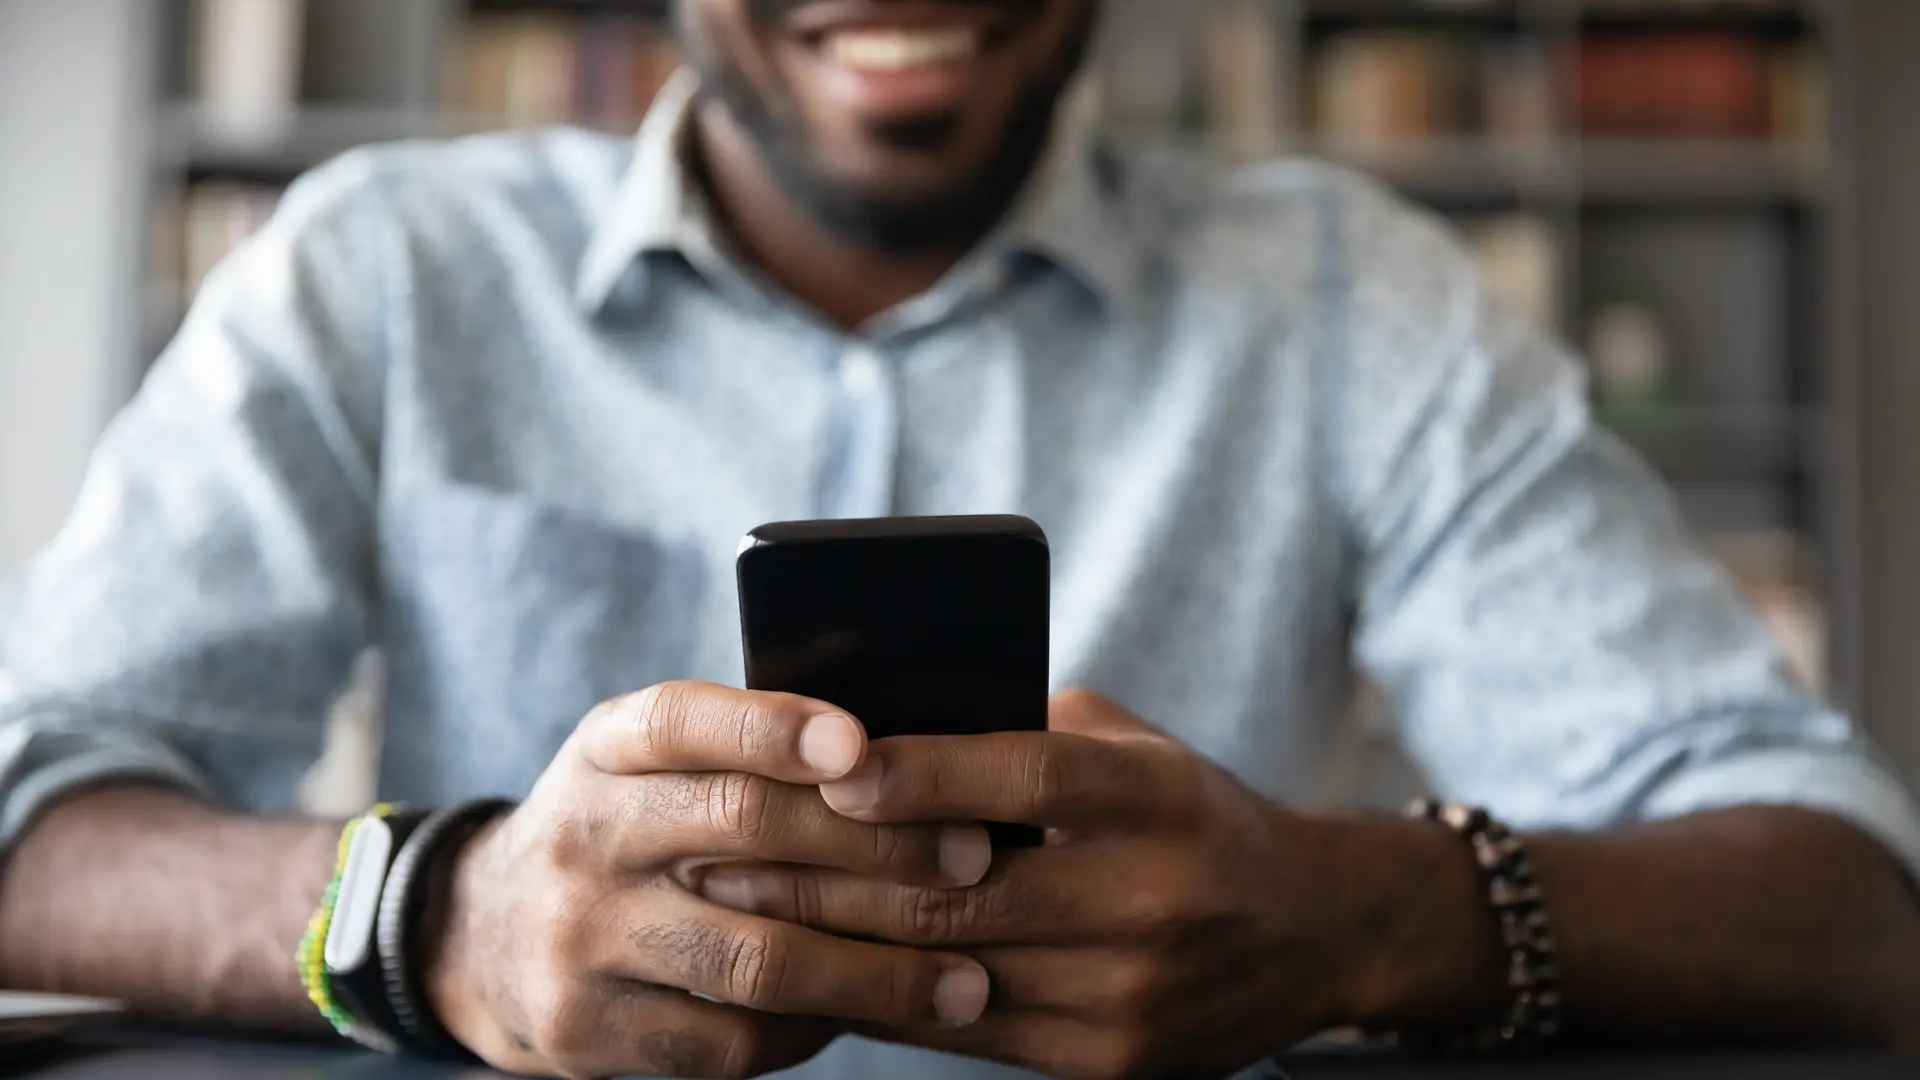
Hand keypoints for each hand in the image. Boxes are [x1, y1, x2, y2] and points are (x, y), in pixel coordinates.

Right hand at [422, 681, 996, 1079]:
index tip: (862, 745)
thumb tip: (910, 750)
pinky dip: (818, 1030)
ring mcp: (582, 939)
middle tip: (976, 860)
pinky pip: (732, 1041)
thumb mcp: (650, 762)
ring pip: (755, 958)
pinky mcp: (590, 1033)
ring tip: (965, 982)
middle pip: (744, 831)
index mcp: (610, 747)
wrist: (480, 938)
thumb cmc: (624, 830)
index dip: (772, 727)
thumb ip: (748, 746)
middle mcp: (585, 834)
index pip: (686, 720)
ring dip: (876, 972)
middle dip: (878, 847)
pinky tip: (873, 1015)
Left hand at [698, 690, 1367, 1079]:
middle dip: (827, 874)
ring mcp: (1132, 994)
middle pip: (963, 891)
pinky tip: (814, 972)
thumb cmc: (1191, 816)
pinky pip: (966, 1035)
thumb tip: (885, 724)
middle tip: (724, 851)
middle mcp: (1151, 899)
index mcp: (1157, 798)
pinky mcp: (1110, 1062)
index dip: (922, 774)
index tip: (827, 765)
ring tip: (741, 912)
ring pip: (948, 974)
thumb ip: (1026, 732)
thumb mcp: (1134, 749)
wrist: (1309, 932)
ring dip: (833, 945)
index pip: (1027, 780)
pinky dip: (882, 1002)